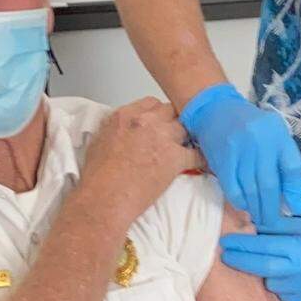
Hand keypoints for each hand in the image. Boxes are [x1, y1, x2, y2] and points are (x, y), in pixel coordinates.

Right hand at [79, 98, 203, 226]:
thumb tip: (122, 131)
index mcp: (126, 116)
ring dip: (186, 137)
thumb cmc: (97, 176)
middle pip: (171, 112)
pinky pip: (197, 154)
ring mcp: (162, 139)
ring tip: (187, 147)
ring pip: (185, 128)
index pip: (152, 103)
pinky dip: (201, 158)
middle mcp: (146, 122)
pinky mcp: (175, 158)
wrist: (105, 197)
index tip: (159, 123)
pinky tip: (204, 162)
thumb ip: (115, 129)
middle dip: (173, 122)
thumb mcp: (99, 141)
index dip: (158, 114)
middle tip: (174, 135)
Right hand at [180, 84, 300, 225]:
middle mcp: (260, 142)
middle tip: (272, 222)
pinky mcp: (222, 159)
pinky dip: (239, 202)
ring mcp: (240, 151)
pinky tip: (244, 207)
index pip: (291, 168)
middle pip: (270, 184)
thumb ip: (284, 162)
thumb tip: (291, 200)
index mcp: (278, 135)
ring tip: (259, 219)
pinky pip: (232, 188)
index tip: (295, 209)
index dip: (294, 192)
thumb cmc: (252, 127)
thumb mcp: (274, 135)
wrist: (217, 111)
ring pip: (251, 189)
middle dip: (272, 208)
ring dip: (256, 209)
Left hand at [219, 214, 300, 300]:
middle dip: (241, 262)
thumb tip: (247, 224)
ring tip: (262, 264)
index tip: (225, 242)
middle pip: (262, 268)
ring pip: (271, 284)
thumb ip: (275, 226)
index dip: (243, 245)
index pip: (265, 247)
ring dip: (262, 274)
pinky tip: (283, 276)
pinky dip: (279, 285)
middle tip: (224, 255)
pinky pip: (284, 295)